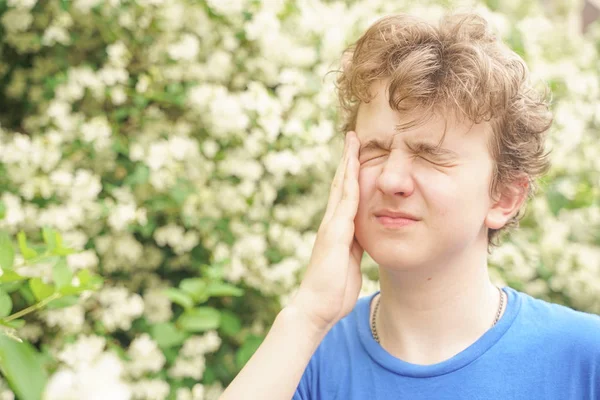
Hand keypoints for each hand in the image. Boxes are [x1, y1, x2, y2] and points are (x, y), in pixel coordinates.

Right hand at [289, 131, 363, 332]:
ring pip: (340, 187)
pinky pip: (345, 204)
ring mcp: (331, 226)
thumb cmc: (332, 290)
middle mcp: (331, 223)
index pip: (344, 195)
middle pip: (339, 183)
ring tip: (352, 141)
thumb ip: (353, 246)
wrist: (316, 308)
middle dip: (347, 159)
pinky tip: (354, 167)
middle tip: (352, 136)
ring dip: (347, 163)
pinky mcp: (334, 234)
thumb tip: (361, 236)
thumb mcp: (349, 262)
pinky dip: (349, 183)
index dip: (350, 173)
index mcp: (337, 229)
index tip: (356, 153)